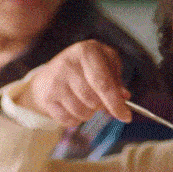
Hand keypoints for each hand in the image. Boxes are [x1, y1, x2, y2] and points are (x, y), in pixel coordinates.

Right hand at [15, 40, 132, 126]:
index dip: (116, 103)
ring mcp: (55, 81)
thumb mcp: (104, 64)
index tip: (126, 116)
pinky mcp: (46, 97)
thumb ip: (116, 79)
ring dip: (89, 113)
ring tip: (84, 100)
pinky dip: (75, 118)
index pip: (103, 83)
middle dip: (101, 106)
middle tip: (100, 100)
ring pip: (82, 112)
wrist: (50, 74)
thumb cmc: (85, 68)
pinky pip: (69, 120)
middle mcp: (68, 63)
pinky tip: (72, 105)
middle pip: (94, 100)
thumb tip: (124, 97)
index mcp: (87, 51)